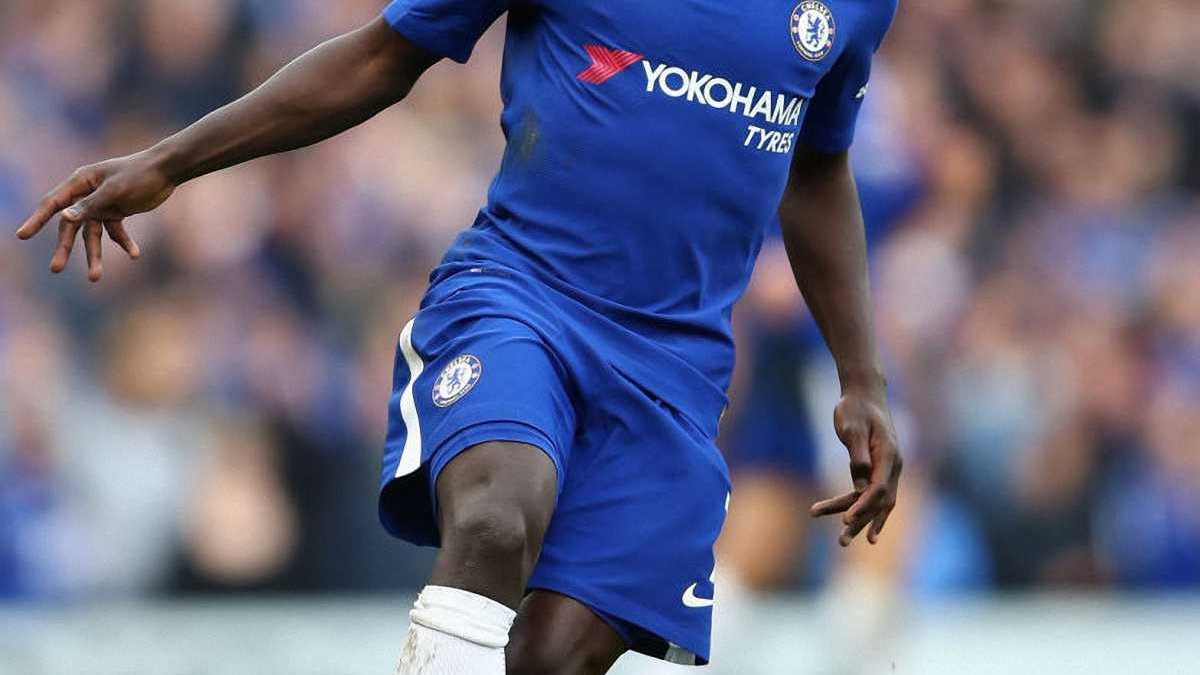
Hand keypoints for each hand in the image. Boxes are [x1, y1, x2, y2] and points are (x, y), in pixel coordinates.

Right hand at [16, 152, 175, 281]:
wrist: (166, 170)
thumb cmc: (139, 175)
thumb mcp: (114, 191)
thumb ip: (91, 206)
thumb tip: (65, 218)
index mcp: (81, 182)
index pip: (53, 203)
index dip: (37, 220)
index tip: (22, 235)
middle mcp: (87, 194)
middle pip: (71, 225)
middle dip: (65, 247)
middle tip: (55, 269)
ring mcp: (102, 205)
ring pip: (92, 234)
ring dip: (95, 255)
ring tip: (95, 278)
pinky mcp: (117, 212)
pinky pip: (115, 232)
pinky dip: (123, 243)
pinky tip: (134, 254)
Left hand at [811, 390, 903, 545]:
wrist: (864, 394)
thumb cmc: (854, 408)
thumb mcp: (851, 426)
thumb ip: (857, 454)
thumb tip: (860, 484)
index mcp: (888, 454)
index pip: (879, 488)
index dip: (862, 506)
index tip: (845, 519)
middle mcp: (894, 465)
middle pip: (881, 501)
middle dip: (861, 522)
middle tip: (841, 541)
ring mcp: (889, 469)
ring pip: (879, 503)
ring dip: (861, 522)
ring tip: (842, 541)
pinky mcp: (880, 470)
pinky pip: (874, 496)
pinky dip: (864, 511)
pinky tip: (853, 525)